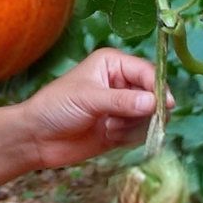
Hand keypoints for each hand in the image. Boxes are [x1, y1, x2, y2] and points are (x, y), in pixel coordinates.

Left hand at [0, 47, 156, 182]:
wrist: (37, 138)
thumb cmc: (56, 107)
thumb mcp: (88, 99)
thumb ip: (122, 101)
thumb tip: (155, 102)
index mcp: (114, 64)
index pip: (147, 72)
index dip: (158, 87)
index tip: (165, 105)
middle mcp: (122, 83)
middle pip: (154, 95)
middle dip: (146, 111)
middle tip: (126, 120)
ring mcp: (123, 107)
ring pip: (150, 117)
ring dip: (133, 126)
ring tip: (109, 127)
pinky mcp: (121, 129)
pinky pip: (141, 133)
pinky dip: (130, 137)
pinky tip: (109, 135)